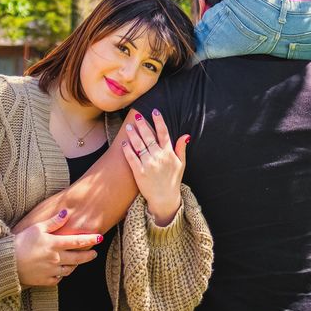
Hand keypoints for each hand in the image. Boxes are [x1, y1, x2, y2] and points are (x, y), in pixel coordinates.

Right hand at [14, 209, 101, 287]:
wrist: (6, 261)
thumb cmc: (21, 242)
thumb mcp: (37, 228)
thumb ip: (53, 222)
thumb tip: (66, 213)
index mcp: (54, 244)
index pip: (77, 241)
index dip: (90, 240)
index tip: (100, 237)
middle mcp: (55, 259)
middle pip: (77, 258)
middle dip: (88, 255)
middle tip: (94, 253)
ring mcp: (50, 271)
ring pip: (69, 270)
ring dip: (75, 265)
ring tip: (77, 261)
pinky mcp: (44, 280)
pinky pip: (58, 279)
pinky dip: (61, 275)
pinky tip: (61, 270)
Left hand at [121, 110, 189, 225]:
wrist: (164, 199)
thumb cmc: (173, 181)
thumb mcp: (181, 164)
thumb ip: (181, 148)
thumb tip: (186, 135)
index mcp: (169, 153)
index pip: (164, 133)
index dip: (159, 120)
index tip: (155, 111)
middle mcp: (159, 156)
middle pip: (149, 136)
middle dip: (142, 124)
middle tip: (137, 115)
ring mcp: (148, 164)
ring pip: (139, 145)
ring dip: (133, 134)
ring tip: (128, 126)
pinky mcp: (139, 172)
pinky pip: (132, 158)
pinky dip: (127, 149)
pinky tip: (124, 142)